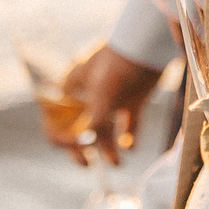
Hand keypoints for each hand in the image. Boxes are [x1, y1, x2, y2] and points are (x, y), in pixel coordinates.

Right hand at [64, 44, 165, 166]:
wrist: (149, 44)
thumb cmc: (119, 65)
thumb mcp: (103, 95)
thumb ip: (95, 123)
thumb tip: (88, 147)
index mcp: (72, 90)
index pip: (58, 120)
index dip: (63, 139)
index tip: (76, 149)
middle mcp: (89, 95)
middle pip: (80, 129)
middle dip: (84, 148)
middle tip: (88, 165)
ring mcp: (111, 97)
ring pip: (105, 129)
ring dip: (109, 148)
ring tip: (117, 163)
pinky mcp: (132, 98)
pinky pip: (128, 123)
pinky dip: (129, 137)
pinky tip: (131, 148)